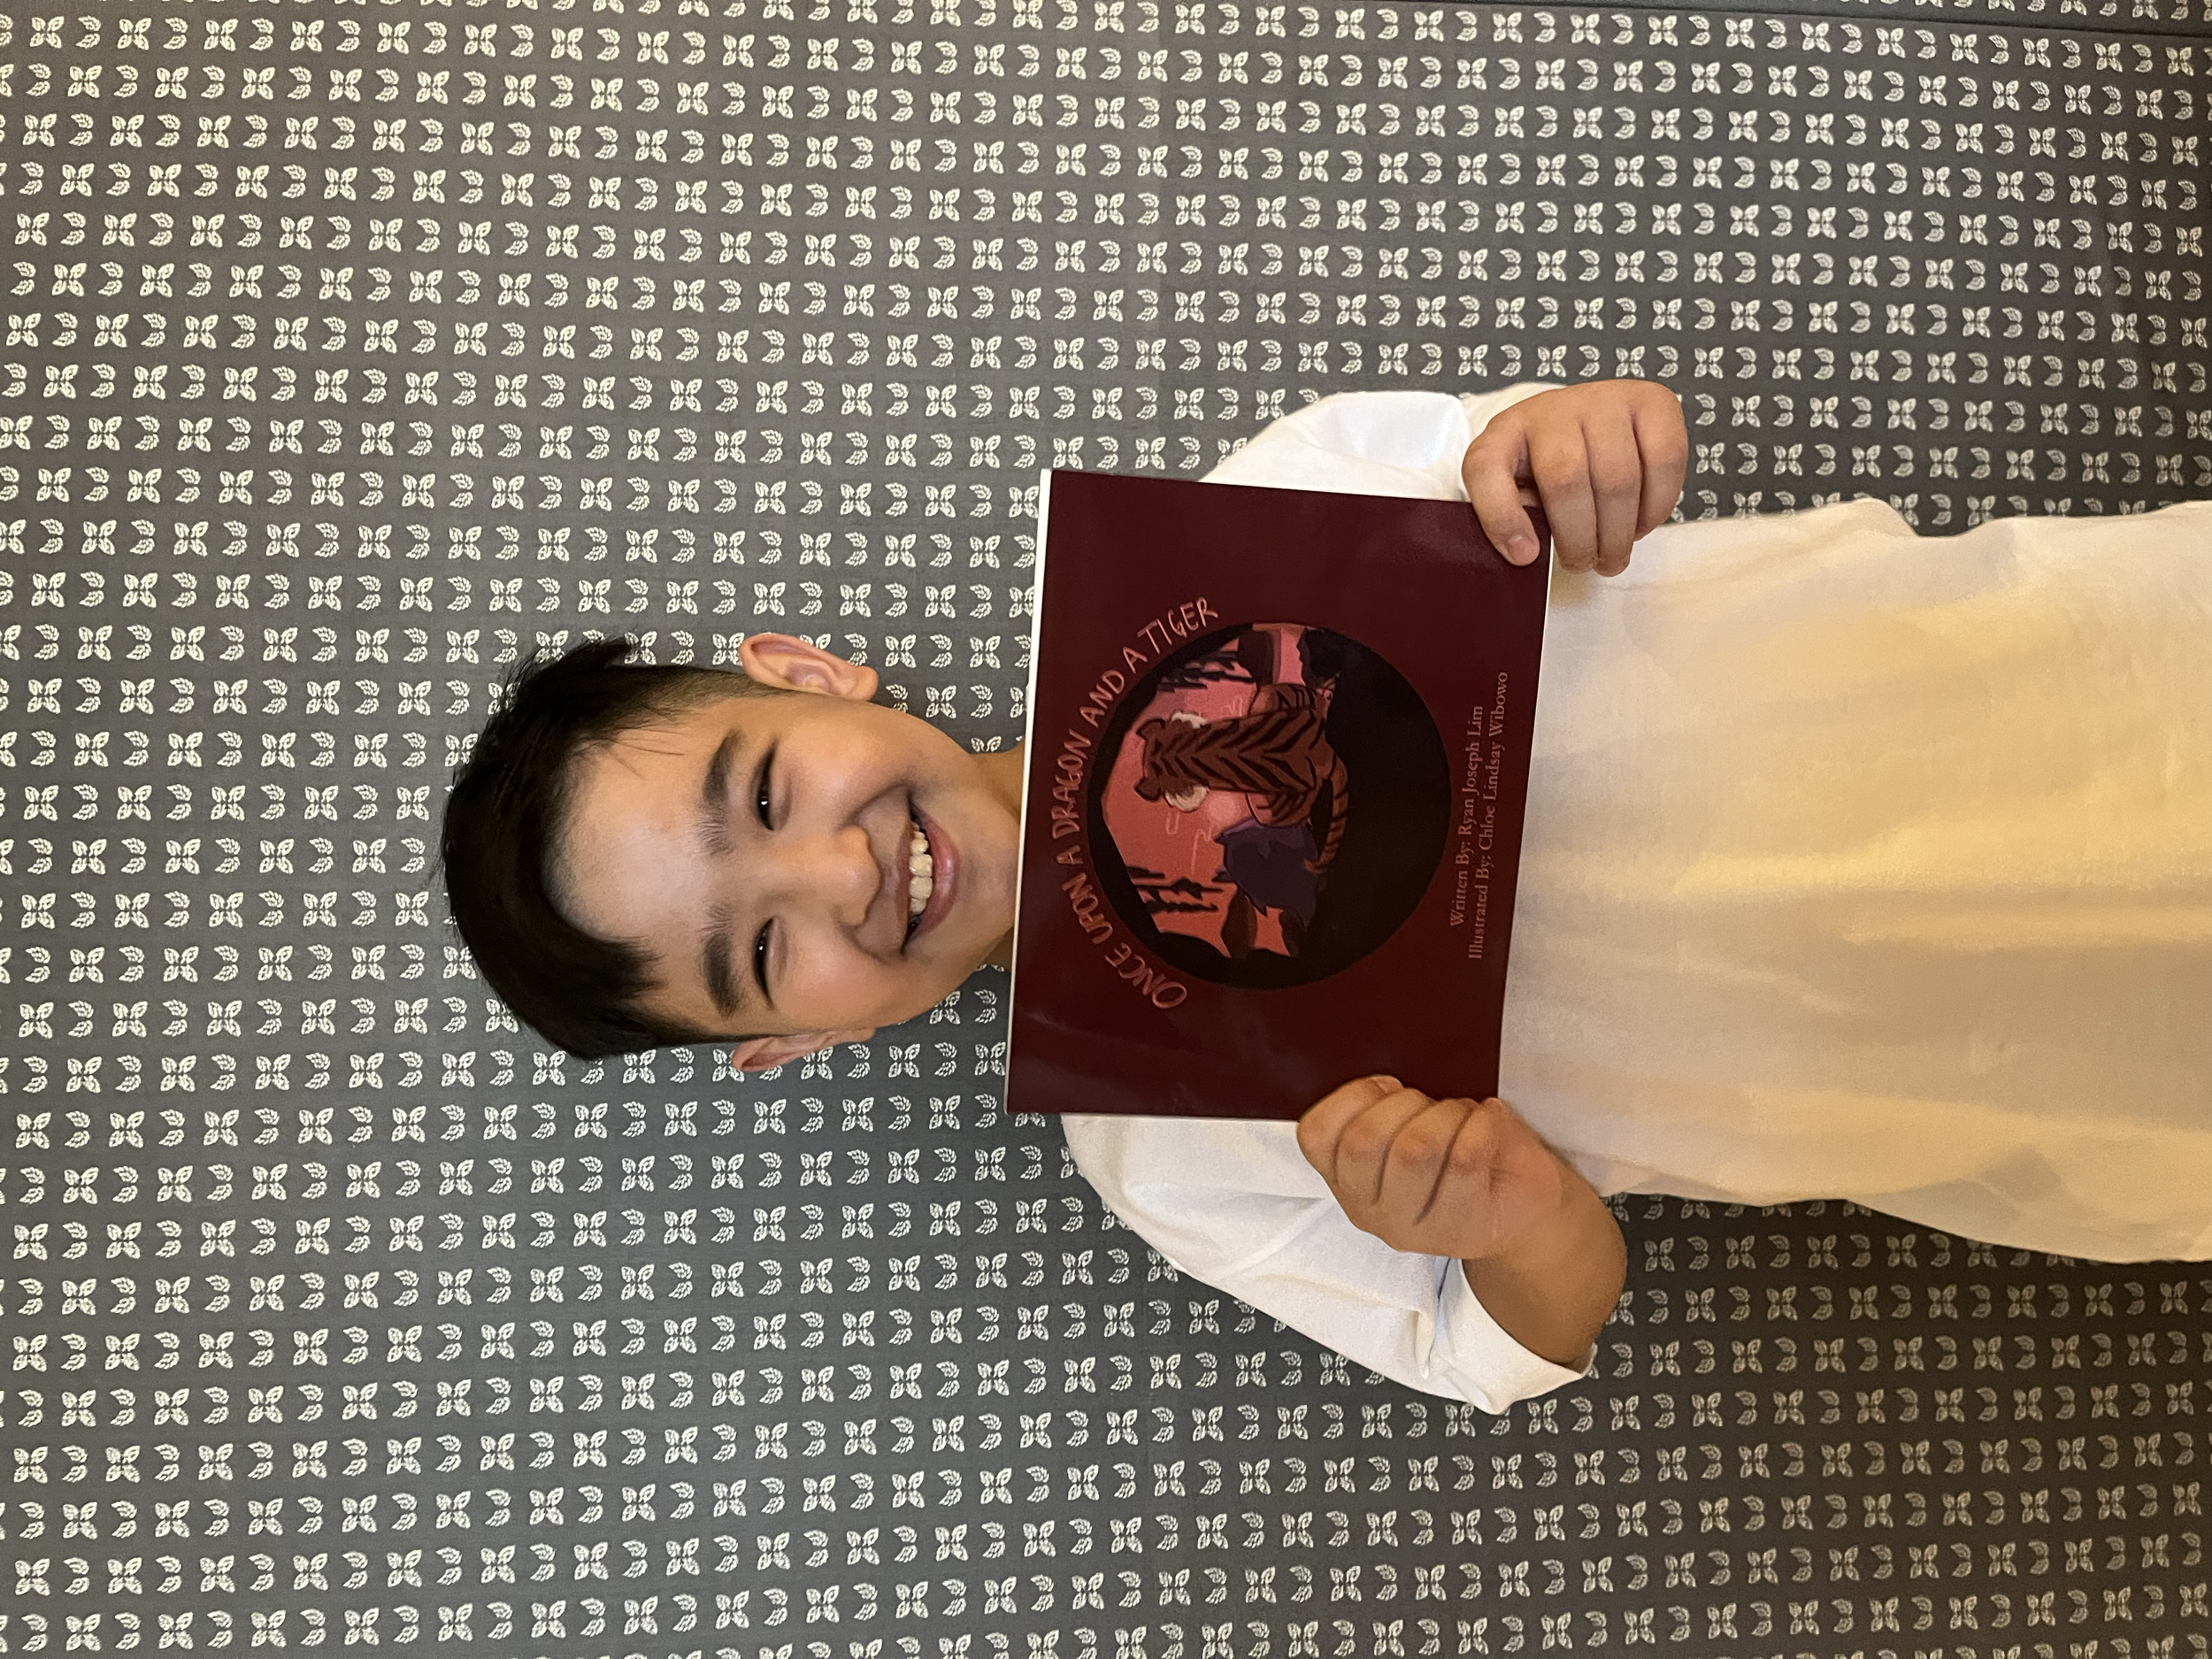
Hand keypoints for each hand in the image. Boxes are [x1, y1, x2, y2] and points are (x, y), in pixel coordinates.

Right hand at [1296, 1077, 1570, 1263]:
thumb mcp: (1409, 1127)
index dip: (1352, 1096)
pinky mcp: (1461, 1230)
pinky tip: (1489, 1121)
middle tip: (1431, 1104)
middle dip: (1404, 1102)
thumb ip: (1382, 1105)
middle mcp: (1370, 1213)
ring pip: (1414, 1149)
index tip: (1387, 1087)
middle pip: (1363, 1141)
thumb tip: (1387, 1078)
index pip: (1316, 1136)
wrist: (1521, 1202)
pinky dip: (1482, 1123)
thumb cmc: (1465, 1155)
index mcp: (1346, 1181)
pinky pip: (1464, 1158)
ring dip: (1446, 1114)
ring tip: (1463, 1116)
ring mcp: (1414, 1228)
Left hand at [1461, 380, 1687, 576]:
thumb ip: (1517, 516)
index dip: (1501, 517)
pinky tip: (1642, 523)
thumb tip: (1531, 550)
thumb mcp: (1520, 493)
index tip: (1524, 556)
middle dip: (1579, 540)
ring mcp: (1604, 400)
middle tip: (1584, 565)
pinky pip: (1664, 461)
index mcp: (1504, 431)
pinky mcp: (1653, 401)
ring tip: (1613, 555)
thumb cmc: (1550, 470)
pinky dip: (1656, 507)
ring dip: (1619, 534)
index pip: (1486, 466)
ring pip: (1618, 478)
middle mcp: (1552, 408)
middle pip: (1566, 480)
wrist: (1590, 423)